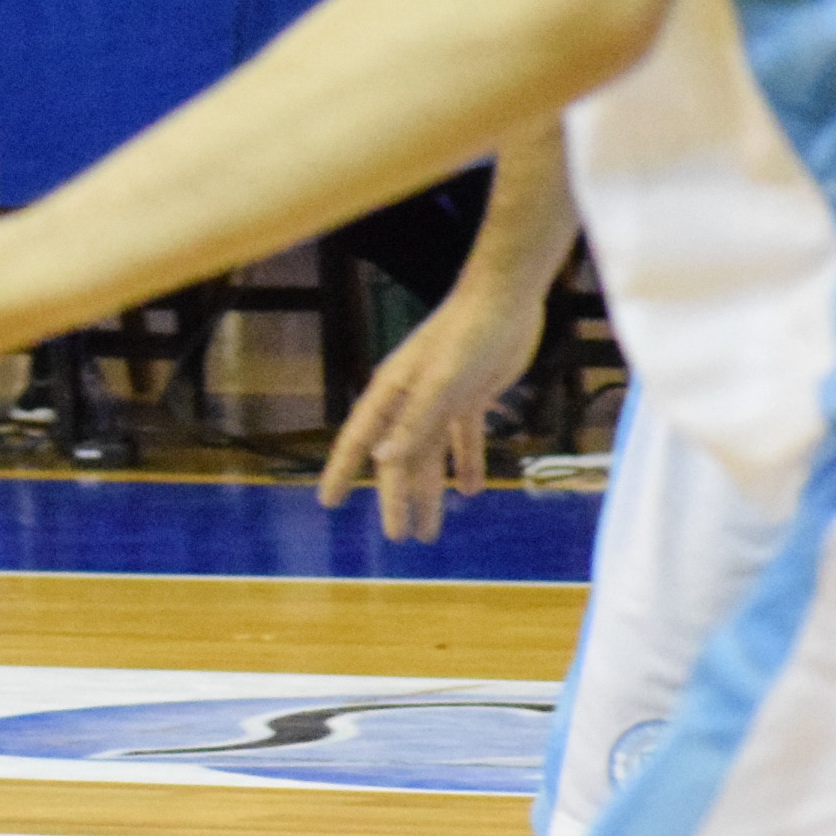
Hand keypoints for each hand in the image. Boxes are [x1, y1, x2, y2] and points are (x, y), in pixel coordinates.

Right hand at [317, 272, 548, 541]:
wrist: (507, 297)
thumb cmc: (469, 333)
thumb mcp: (444, 380)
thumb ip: (415, 420)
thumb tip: (383, 460)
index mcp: (393, 393)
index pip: (359, 441)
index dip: (342, 472)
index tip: (328, 503)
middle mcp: (410, 399)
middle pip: (398, 458)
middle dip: (398, 498)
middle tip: (399, 537)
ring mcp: (441, 398)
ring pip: (430, 454)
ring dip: (432, 491)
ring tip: (431, 529)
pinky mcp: (471, 394)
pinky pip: (463, 438)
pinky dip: (466, 463)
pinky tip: (471, 491)